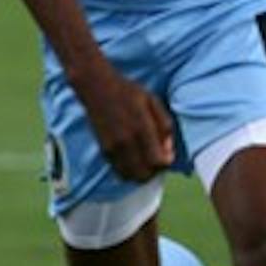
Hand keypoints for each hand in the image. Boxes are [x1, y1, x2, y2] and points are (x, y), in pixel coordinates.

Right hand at [77, 68, 175, 183]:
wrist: (97, 87)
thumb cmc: (128, 92)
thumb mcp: (153, 101)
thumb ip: (164, 125)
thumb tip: (168, 150)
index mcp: (141, 128)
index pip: (158, 162)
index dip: (166, 162)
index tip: (167, 154)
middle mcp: (126, 142)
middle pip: (144, 175)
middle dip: (154, 171)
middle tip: (157, 159)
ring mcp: (113, 148)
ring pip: (130, 177)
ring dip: (140, 173)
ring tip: (145, 160)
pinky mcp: (104, 150)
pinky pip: (119, 172)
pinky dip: (128, 170)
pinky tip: (133, 158)